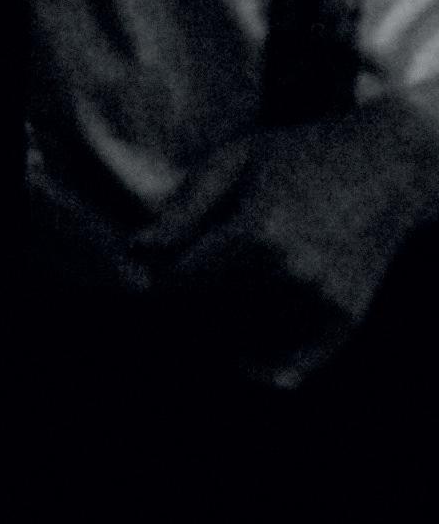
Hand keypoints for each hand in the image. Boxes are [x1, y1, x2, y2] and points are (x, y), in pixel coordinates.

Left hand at [133, 102, 438, 386]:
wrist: (389, 166)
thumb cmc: (301, 154)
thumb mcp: (234, 161)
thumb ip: (184, 209)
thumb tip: (134, 253)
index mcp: (257, 232)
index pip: (180, 287)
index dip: (155, 286)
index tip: (148, 277)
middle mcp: (292, 274)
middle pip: (207, 322)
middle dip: (181, 313)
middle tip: (178, 292)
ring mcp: (323, 302)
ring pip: (243, 347)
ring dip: (216, 338)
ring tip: (209, 309)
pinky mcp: (346, 320)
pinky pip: (288, 368)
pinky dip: (259, 366)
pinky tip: (241, 348)